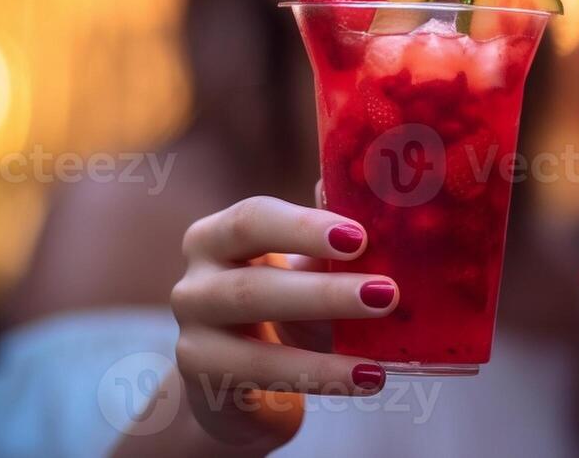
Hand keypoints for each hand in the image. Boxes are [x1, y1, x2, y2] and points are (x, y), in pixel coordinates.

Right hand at [170, 195, 397, 447]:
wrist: (243, 389)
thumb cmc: (283, 314)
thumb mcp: (304, 271)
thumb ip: (328, 236)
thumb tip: (367, 189)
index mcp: (217, 237)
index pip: (253, 219)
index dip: (304, 228)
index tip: (359, 238)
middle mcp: (194, 281)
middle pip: (254, 283)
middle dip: (324, 292)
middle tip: (386, 294)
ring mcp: (193, 333)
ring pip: (254, 342)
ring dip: (321, 344)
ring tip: (378, 358)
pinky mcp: (202, 378)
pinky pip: (263, 377)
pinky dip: (320, 377)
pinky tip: (366, 379)